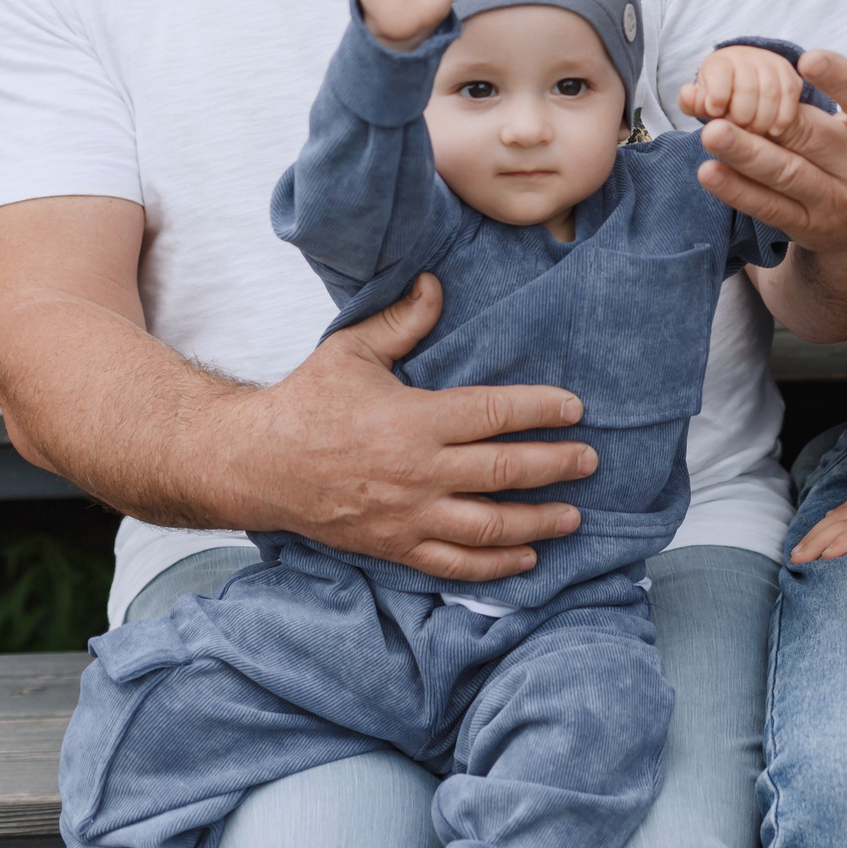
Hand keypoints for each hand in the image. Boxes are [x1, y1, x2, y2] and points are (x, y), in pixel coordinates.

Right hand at [242, 272, 598, 582]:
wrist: (256, 464)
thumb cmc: (307, 402)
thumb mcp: (352, 351)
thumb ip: (402, 321)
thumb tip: (436, 283)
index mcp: (414, 419)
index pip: (495, 414)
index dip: (542, 410)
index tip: (575, 409)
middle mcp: (417, 471)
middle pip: (504, 472)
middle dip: (555, 466)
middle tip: (590, 460)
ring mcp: (407, 515)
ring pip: (488, 526)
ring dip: (537, 523)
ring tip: (574, 516)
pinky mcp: (394, 546)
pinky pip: (453, 563)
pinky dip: (494, 565)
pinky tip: (526, 559)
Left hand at [681, 45, 804, 137]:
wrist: (744, 84)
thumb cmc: (719, 97)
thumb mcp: (702, 101)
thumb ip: (693, 102)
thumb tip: (687, 94)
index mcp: (720, 62)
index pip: (720, 72)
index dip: (717, 95)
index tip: (714, 113)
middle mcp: (748, 57)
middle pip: (748, 87)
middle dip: (741, 115)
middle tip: (736, 131)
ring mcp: (772, 65)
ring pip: (771, 93)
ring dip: (762, 120)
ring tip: (753, 134)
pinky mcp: (791, 77)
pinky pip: (791, 96)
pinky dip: (783, 117)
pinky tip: (773, 131)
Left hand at [701, 0, 846, 340]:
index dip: (842, 81)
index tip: (809, 58)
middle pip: (814, 141)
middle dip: (770, 123)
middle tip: (728, 103)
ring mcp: (838, 202)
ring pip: (787, 177)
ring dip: (746, 157)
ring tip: (709, 133)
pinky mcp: (810, 227)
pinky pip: (772, 210)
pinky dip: (739, 193)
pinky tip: (709, 172)